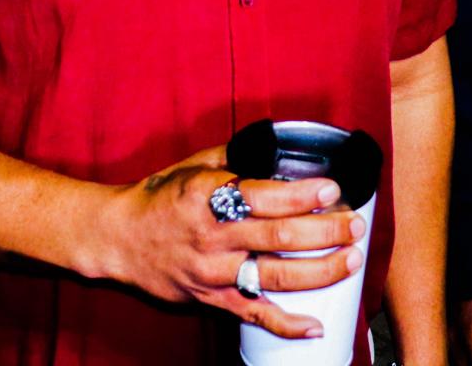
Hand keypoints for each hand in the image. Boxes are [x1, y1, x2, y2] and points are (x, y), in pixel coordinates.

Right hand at [94, 145, 365, 340]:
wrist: (117, 238)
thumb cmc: (157, 198)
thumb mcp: (191, 166)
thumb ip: (234, 158)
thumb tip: (275, 145)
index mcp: (207, 196)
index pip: (263, 197)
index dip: (302, 195)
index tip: (333, 190)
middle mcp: (212, 236)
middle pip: (279, 238)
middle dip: (325, 232)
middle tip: (355, 225)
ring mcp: (213, 272)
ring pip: (275, 277)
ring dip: (321, 271)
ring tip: (351, 261)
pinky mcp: (211, 300)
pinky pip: (255, 314)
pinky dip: (287, 324)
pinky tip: (316, 325)